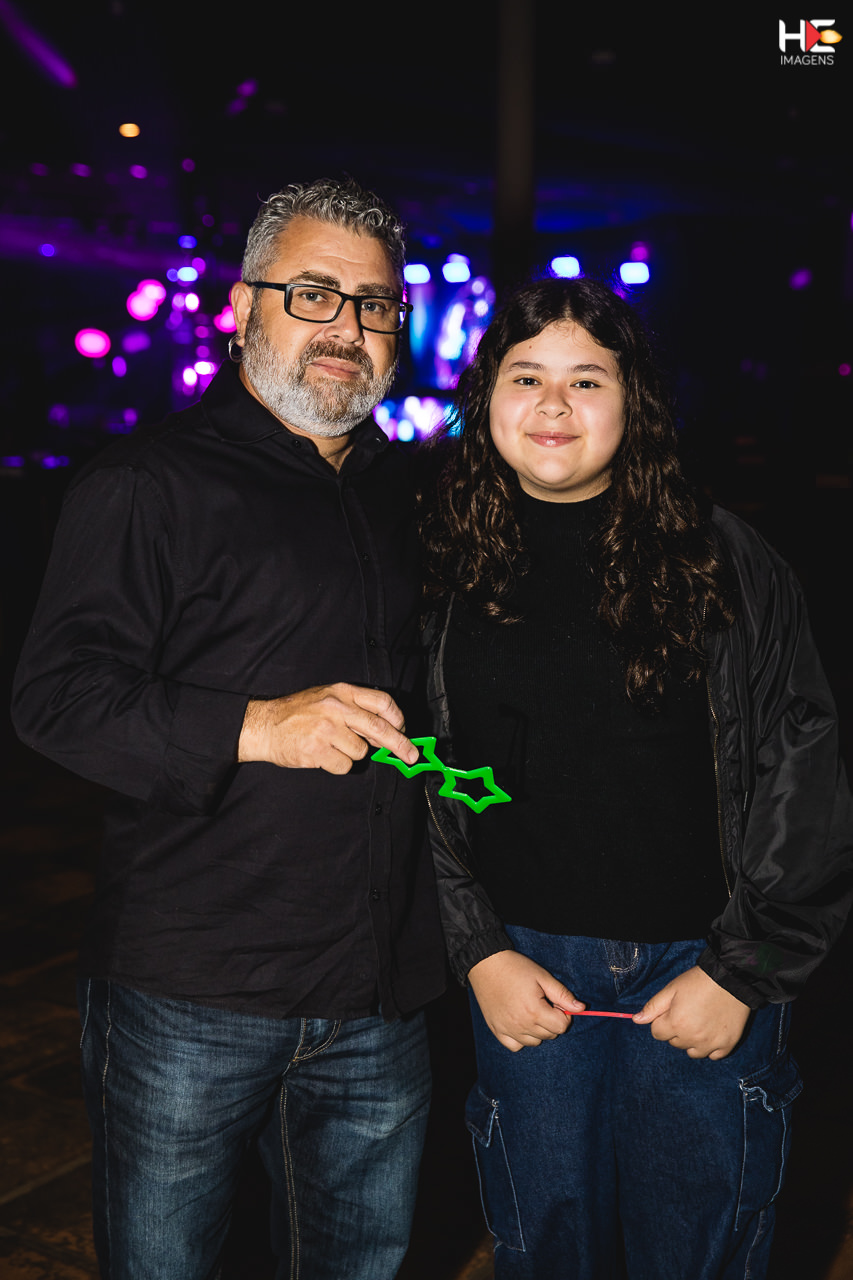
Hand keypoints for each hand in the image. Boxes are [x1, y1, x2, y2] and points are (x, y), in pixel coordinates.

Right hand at [237, 682, 417, 774]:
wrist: (264, 725)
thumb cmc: (297, 714)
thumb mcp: (326, 698)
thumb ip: (354, 710)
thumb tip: (384, 732)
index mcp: (341, 692)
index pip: (381, 701)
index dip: (397, 718)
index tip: (404, 730)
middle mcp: (336, 708)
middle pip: (379, 728)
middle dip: (400, 744)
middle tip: (411, 756)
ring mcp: (326, 729)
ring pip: (360, 752)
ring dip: (352, 754)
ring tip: (332, 746)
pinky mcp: (317, 750)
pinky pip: (344, 765)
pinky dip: (337, 765)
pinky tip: (323, 755)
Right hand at [468, 950, 584, 1052]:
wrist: (486, 963)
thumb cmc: (516, 967)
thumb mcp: (542, 976)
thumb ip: (562, 995)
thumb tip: (581, 1008)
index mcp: (534, 1011)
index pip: (562, 1026)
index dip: (563, 1014)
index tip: (554, 1002)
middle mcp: (521, 1025)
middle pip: (550, 1035)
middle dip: (552, 1020)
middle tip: (542, 1003)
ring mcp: (507, 1030)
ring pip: (535, 1042)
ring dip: (538, 1030)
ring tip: (531, 1010)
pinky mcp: (496, 1030)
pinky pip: (516, 1046)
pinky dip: (521, 1038)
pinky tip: (520, 1022)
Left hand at [632, 965, 750, 1059]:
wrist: (731, 978)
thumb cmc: (698, 981)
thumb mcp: (672, 989)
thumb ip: (653, 1007)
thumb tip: (636, 1020)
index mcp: (676, 1024)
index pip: (657, 1033)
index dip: (661, 1020)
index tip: (671, 1010)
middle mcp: (693, 1038)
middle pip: (674, 1043)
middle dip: (676, 1030)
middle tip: (687, 1012)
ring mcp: (711, 1044)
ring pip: (692, 1052)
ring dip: (692, 1041)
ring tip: (699, 1022)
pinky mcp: (727, 1045)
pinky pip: (713, 1056)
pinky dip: (711, 1047)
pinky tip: (712, 1031)